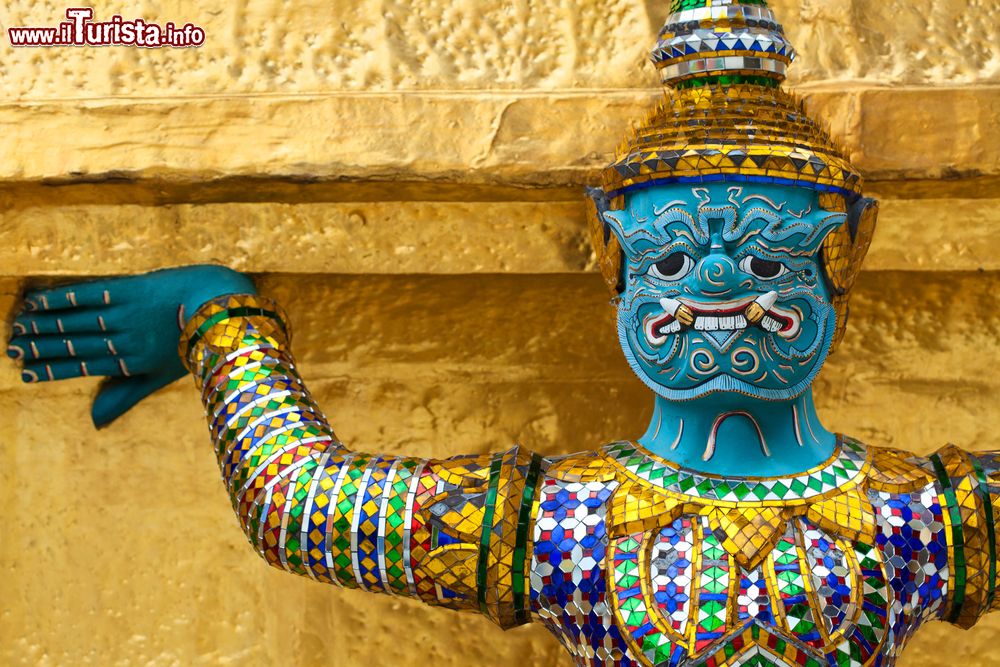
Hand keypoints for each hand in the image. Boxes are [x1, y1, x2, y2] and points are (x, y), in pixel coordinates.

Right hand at [7, 265, 254, 427]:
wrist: (219, 303)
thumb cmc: (193, 340)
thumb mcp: (163, 375)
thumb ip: (127, 395)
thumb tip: (94, 422)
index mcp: (133, 362)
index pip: (84, 367)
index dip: (53, 370)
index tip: (25, 373)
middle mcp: (126, 340)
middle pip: (74, 344)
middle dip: (40, 347)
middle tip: (10, 349)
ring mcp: (128, 314)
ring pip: (76, 321)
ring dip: (43, 323)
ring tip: (16, 326)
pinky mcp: (131, 289)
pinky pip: (89, 294)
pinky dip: (62, 298)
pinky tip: (38, 300)